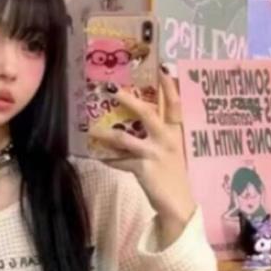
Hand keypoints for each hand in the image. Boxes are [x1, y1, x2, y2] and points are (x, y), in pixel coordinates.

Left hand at [89, 67, 196, 244]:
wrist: (178, 204)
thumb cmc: (172, 175)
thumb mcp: (172, 151)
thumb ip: (160, 134)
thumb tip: (141, 118)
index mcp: (176, 133)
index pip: (175, 105)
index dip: (170, 87)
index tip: (163, 67)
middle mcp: (166, 140)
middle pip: (148, 114)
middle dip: (129, 100)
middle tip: (112, 89)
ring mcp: (155, 154)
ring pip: (126, 139)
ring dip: (106, 133)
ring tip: (91, 129)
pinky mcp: (143, 169)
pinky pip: (120, 161)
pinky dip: (108, 159)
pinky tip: (96, 156)